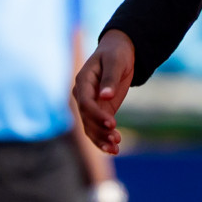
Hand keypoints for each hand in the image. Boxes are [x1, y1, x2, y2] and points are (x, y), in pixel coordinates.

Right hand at [74, 30, 135, 154]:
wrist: (119, 51)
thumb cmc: (116, 54)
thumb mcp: (115, 63)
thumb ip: (110, 80)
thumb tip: (106, 96)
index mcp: (83, 81)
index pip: (85, 102)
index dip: (96, 114)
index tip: (112, 123)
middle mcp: (82, 94)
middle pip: (86, 117)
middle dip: (100, 130)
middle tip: (116, 140)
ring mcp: (90, 103)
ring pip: (90, 125)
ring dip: (101, 139)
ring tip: (115, 149)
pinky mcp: (100, 109)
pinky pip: (97, 126)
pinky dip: (103, 138)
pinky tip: (114, 149)